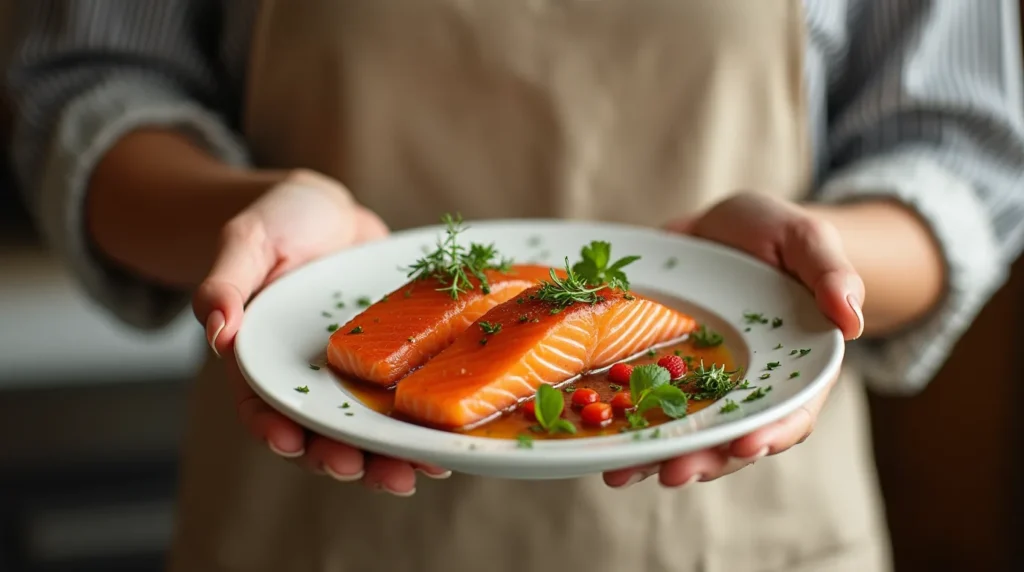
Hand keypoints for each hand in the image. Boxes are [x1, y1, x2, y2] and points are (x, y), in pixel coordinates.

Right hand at [191, 169, 448, 495]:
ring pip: (364, 429)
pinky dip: (418, 430)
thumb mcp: (246, 243)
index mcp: (263, 361)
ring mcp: (350, 376)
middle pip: (318, 432)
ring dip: (383, 459)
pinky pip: (401, 403)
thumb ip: (225, 285)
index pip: (261, 406)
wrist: (330, 212)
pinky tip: (441, 448)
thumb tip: (216, 330)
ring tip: (407, 476)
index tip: (288, 442)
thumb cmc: (278, 222)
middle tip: (357, 469)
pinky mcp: (388, 365)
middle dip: (337, 458)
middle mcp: (307, 379)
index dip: (273, 429)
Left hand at [603, 192, 864, 487]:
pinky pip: (644, 404)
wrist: (720, 228)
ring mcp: (703, 385)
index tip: (745, 445)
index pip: (790, 413)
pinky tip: (599, 444)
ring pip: (684, 432)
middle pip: (730, 437)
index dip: (770, 434)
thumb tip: (852, 320)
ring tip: (620, 474)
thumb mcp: (807, 240)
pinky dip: (624, 427)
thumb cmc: (776, 234)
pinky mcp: (662, 373)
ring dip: (655, 457)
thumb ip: (832, 274)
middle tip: (672, 474)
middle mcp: (748, 388)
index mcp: (795, 368)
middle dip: (703, 459)